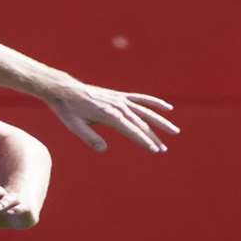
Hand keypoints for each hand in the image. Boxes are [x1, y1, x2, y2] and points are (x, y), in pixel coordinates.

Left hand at [48, 83, 177, 152]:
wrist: (66, 90)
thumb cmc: (68, 110)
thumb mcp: (74, 126)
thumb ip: (89, 138)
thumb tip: (104, 149)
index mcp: (108, 114)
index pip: (131, 130)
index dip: (143, 140)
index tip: (154, 150)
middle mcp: (118, 106)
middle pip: (141, 123)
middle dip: (153, 137)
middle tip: (163, 150)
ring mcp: (120, 100)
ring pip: (145, 111)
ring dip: (161, 122)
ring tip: (174, 131)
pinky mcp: (120, 96)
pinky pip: (141, 99)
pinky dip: (154, 102)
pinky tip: (168, 108)